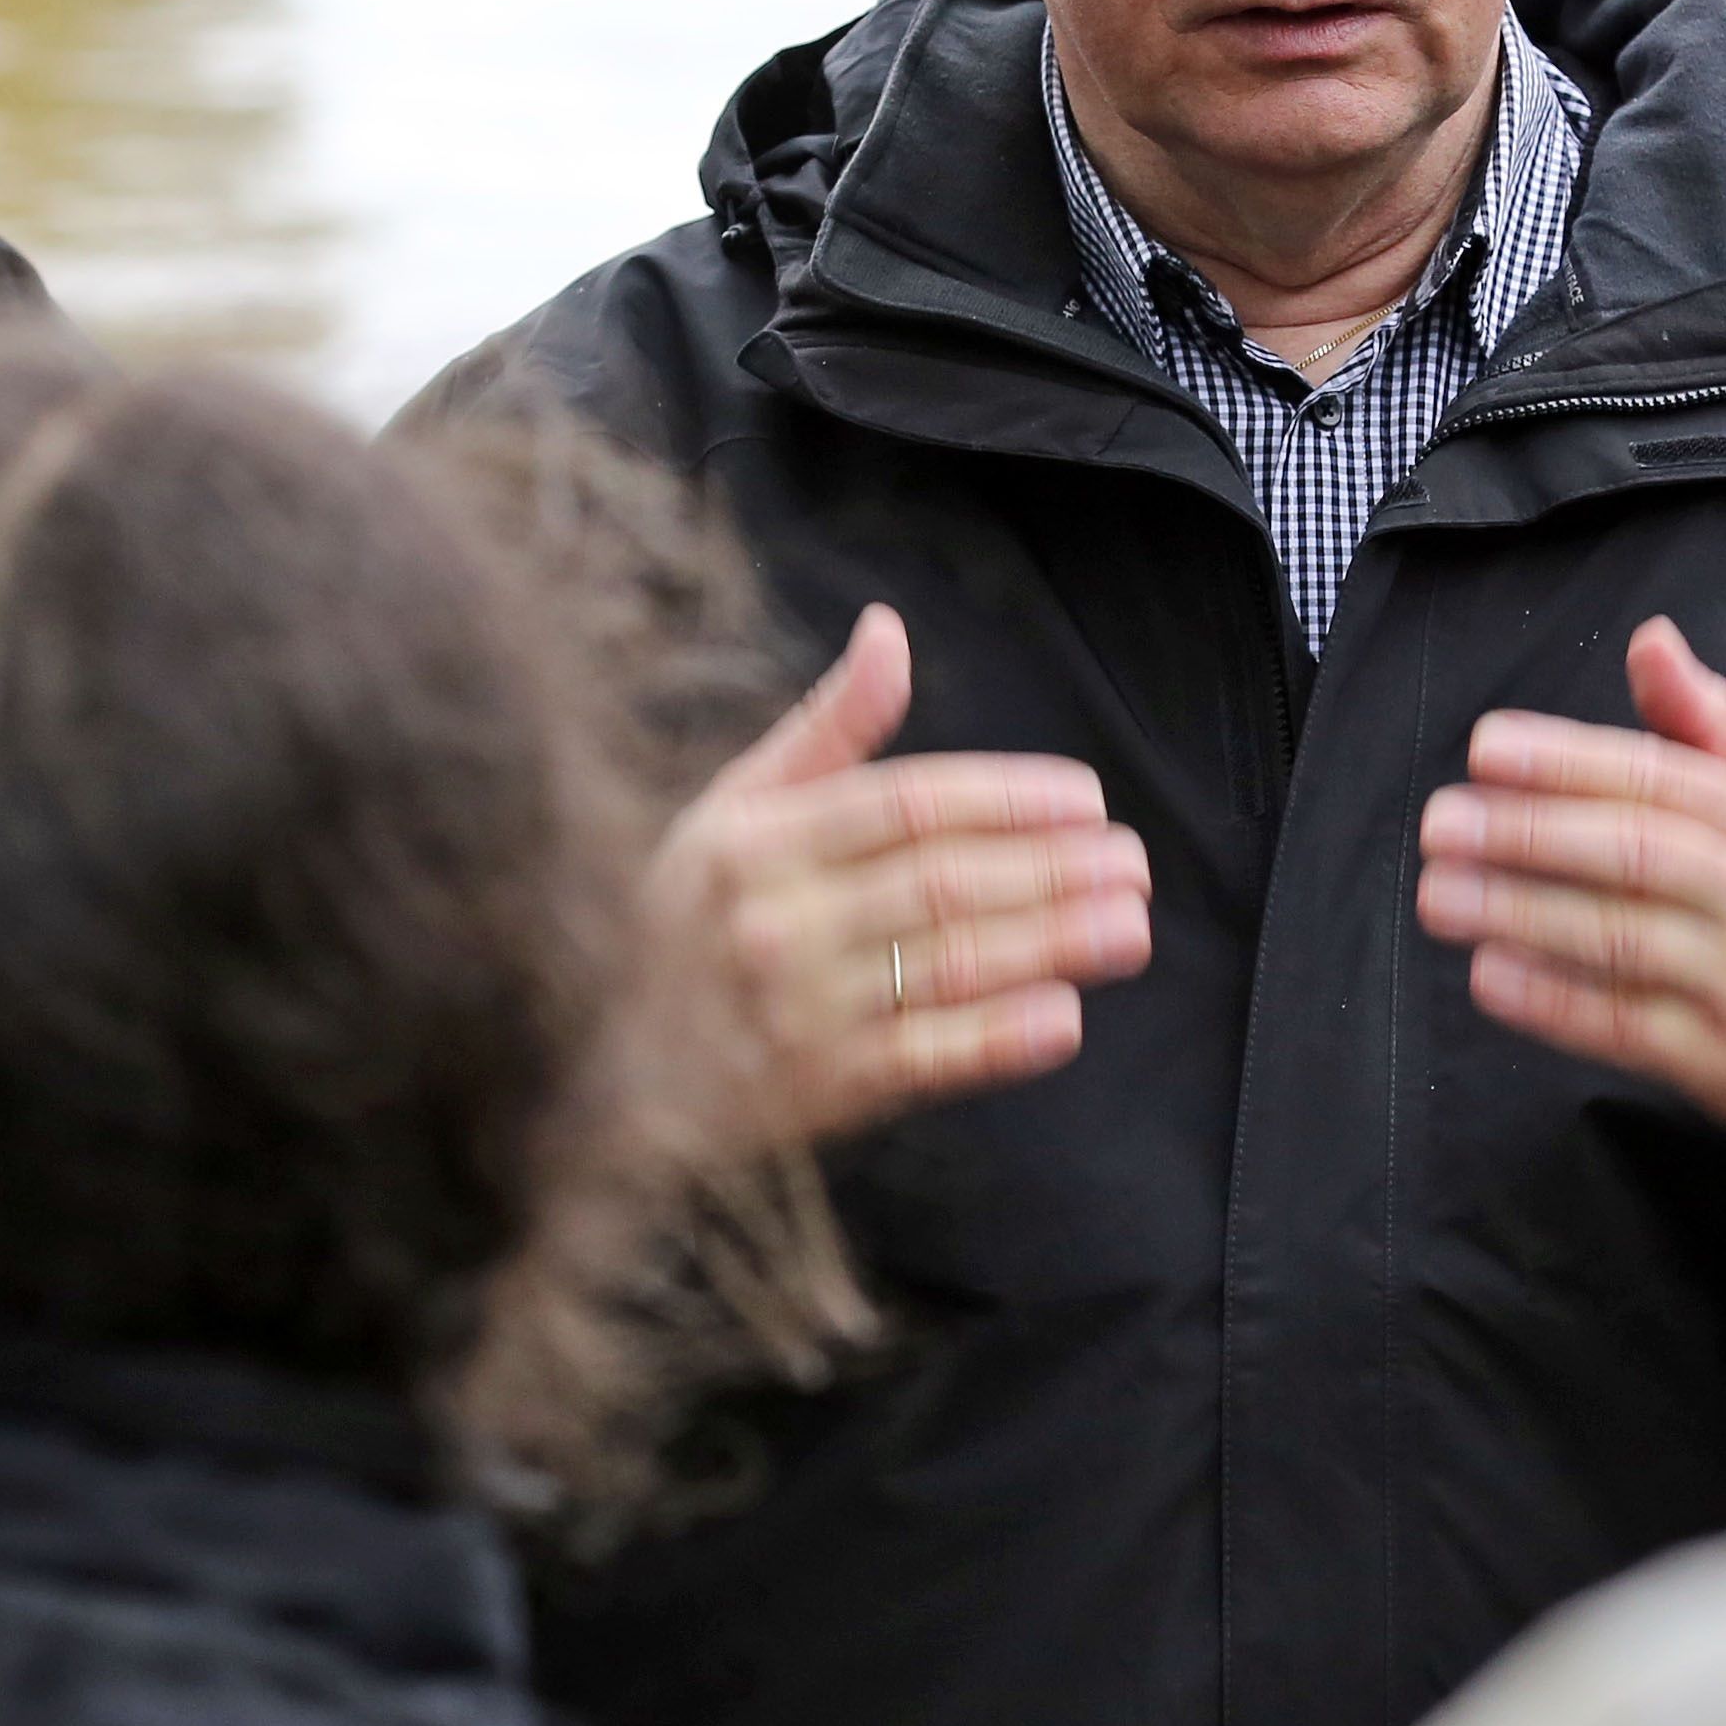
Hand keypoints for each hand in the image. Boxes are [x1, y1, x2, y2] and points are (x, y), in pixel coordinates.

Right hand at [643, 604, 1152, 1155]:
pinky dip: (994, 1040)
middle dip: (1050, 871)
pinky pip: (920, 1060)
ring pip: (945, 966)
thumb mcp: (730, 810)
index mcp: (755, 840)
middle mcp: (775, 922)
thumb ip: (825, 729)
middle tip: (1135, 863)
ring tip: (1129, 926)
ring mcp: (796, 1013)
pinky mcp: (814, 1094)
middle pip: (940, 884)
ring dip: (1049, 946)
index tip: (1084, 800)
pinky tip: (1064, 1017)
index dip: (1003, 798)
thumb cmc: (678, 922)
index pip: (902, 804)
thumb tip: (890, 631)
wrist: (591, 1069)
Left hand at [1418, 616, 1725, 1149]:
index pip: (1658, 778)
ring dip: (1521, 913)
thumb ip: (1710, 722)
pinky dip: (1553, 1001)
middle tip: (1444, 822)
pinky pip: (1623, 1024)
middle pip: (1633, 852)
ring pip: (1620, 938)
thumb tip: (1650, 641)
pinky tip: (1491, 974)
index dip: (1567, 761)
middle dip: (1528, 834)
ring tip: (1442, 893)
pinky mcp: (1718, 1058)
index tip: (1488, 749)